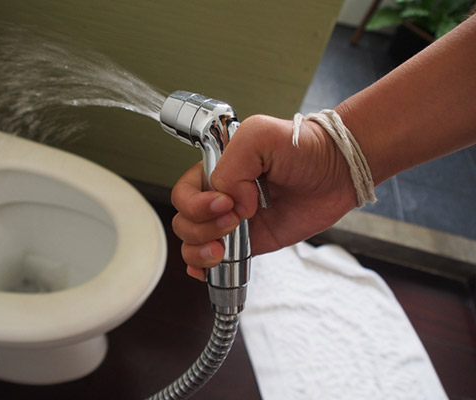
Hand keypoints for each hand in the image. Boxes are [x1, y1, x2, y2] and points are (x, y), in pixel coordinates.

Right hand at [171, 114, 356, 279]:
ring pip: (193, 242)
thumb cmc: (303, 146)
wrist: (338, 170)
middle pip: (184, 220)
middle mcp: (219, 196)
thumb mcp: (260, 136)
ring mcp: (232, 221)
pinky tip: (208, 268)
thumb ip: (232, 166)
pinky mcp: (250, 242)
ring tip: (223, 248)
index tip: (225, 203)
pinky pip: (216, 260)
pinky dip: (203, 268)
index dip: (197, 204)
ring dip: (201, 250)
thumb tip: (231, 204)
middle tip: (234, 221)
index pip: (184, 193)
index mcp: (215, 170)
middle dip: (201, 227)